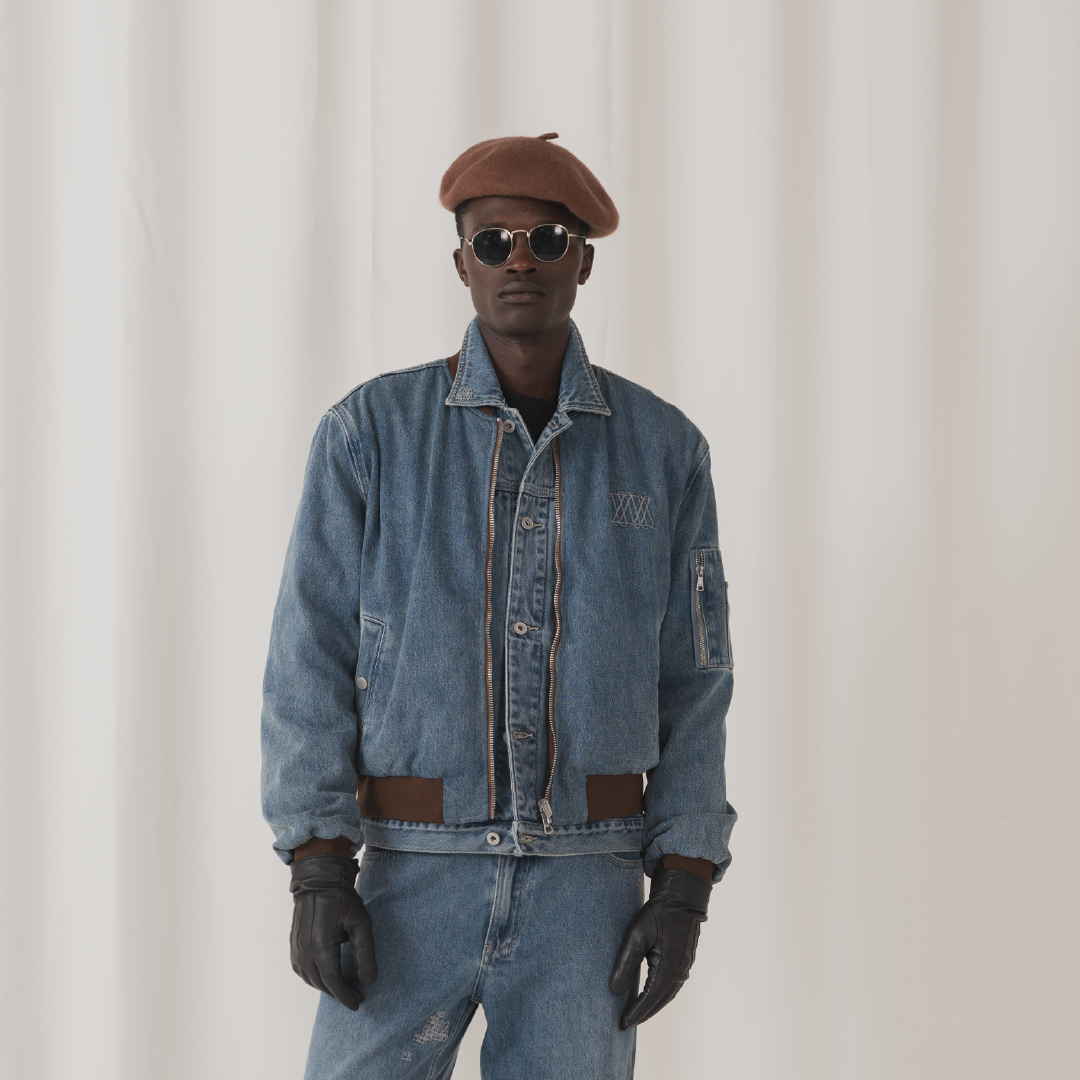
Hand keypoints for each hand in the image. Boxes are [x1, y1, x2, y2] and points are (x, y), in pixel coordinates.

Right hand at [289, 853, 377, 1009]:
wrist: (319, 880)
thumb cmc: (342, 898)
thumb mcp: (361, 922)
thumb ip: (366, 953)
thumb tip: (369, 981)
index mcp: (321, 946)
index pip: (333, 981)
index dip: (345, 995)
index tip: (357, 1003)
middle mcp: (304, 950)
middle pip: (321, 983)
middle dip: (338, 993)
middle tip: (355, 996)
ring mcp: (296, 947)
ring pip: (309, 978)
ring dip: (325, 987)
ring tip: (342, 988)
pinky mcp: (293, 943)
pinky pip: (300, 969)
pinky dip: (312, 977)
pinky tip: (324, 976)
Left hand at [609, 868, 711, 1028]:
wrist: (682, 898)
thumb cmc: (658, 913)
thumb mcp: (636, 935)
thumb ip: (626, 964)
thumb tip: (615, 991)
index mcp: (668, 967)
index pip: (650, 999)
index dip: (636, 1012)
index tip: (623, 1023)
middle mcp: (679, 971)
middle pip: (660, 1001)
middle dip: (643, 1013)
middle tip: (627, 1023)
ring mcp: (684, 967)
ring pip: (667, 995)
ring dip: (653, 1006)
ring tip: (636, 1013)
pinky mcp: (685, 961)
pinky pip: (672, 985)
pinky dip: (660, 995)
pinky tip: (651, 995)